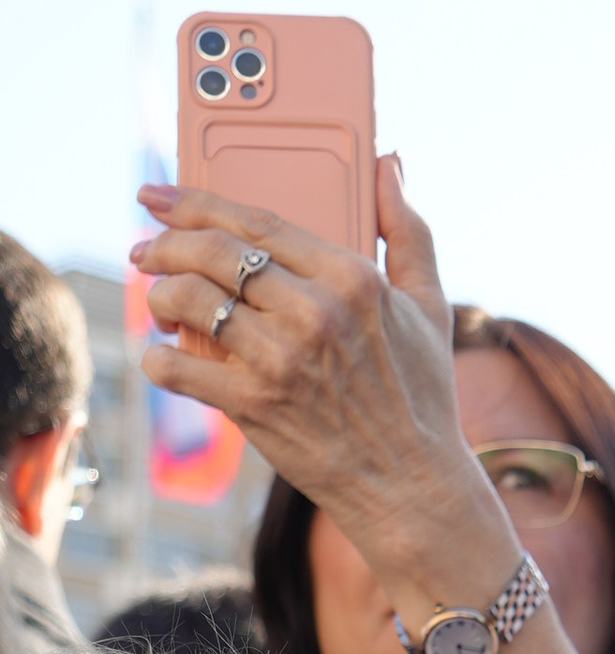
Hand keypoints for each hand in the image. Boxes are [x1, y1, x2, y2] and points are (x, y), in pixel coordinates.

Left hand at [132, 159, 513, 615]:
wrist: (412, 487)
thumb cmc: (421, 397)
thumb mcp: (430, 307)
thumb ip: (408, 231)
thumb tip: (389, 166)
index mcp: (353, 278)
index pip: (255, 221)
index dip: (195, 201)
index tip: (159, 194)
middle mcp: (315, 312)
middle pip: (212, 253)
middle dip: (164, 243)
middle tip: (145, 249)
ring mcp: (282, 359)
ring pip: (189, 300)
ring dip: (159, 295)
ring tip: (159, 301)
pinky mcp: (256, 406)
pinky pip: (180, 367)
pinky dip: (159, 359)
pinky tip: (161, 356)